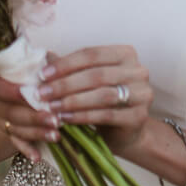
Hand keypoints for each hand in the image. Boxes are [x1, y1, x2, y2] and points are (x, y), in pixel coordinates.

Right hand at [0, 73, 59, 161]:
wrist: (16, 91)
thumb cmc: (32, 72)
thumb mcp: (36, 65)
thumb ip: (43, 64)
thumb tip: (56, 67)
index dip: (12, 91)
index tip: (31, 93)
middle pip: (9, 112)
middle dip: (33, 117)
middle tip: (55, 119)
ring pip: (15, 128)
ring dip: (36, 133)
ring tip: (56, 136)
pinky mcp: (8, 132)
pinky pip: (17, 142)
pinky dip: (27, 150)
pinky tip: (38, 157)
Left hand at [36, 45, 152, 154]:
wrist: (125, 131)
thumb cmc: (104, 100)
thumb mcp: (88, 80)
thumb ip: (71, 69)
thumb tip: (45, 56)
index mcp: (126, 54)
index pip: (92, 54)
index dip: (66, 64)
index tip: (43, 75)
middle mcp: (138, 71)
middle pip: (97, 74)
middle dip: (66, 84)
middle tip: (43, 93)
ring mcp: (142, 93)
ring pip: (102, 95)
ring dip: (73, 101)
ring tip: (52, 107)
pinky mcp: (139, 116)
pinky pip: (106, 115)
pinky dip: (83, 116)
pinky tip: (65, 118)